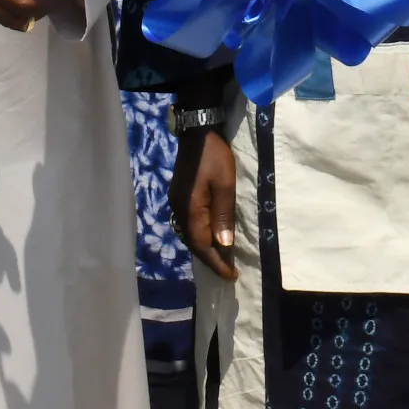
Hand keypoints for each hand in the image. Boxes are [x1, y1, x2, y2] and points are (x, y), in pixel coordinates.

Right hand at [172, 126, 236, 280]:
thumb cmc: (214, 157)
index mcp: (190, 210)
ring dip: (204, 248)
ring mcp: (177, 203)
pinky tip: (209, 236)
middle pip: (193, 243)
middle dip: (210, 259)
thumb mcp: (225, 185)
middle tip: (228, 270)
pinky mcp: (179, 196)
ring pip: (189, 235)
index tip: (231, 275)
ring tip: (221, 258)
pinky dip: (199, 235)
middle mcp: (179, 210)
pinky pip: (188, 224)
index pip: (203, 245)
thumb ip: (223, 216)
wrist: (197, 132)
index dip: (217, 262)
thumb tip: (223, 245)